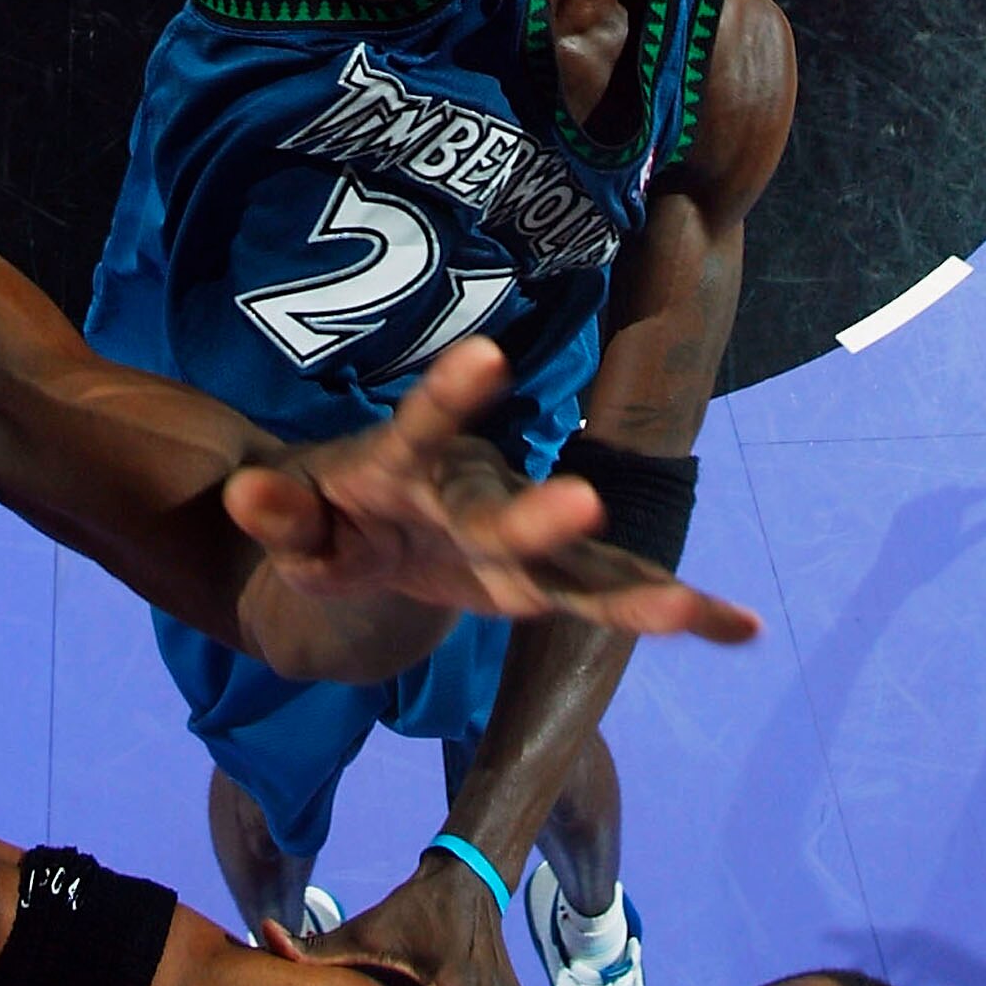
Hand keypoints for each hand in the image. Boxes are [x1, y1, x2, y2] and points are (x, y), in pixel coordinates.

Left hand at [223, 339, 758, 643]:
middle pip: (508, 509)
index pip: (422, 428)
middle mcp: (474, 493)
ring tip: (696, 607)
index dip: (450, 397)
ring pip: (576, 562)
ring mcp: (515, 537)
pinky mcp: (538, 580)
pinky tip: (739, 628)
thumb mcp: (291, 525)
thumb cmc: (326, 516)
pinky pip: (602, 597)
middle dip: (543, 514)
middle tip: (586, 505)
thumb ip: (278, 512)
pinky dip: (670, 612)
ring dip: (632, 583)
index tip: (485, 356)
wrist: (360, 527)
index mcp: (405, 469)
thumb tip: (246, 494)